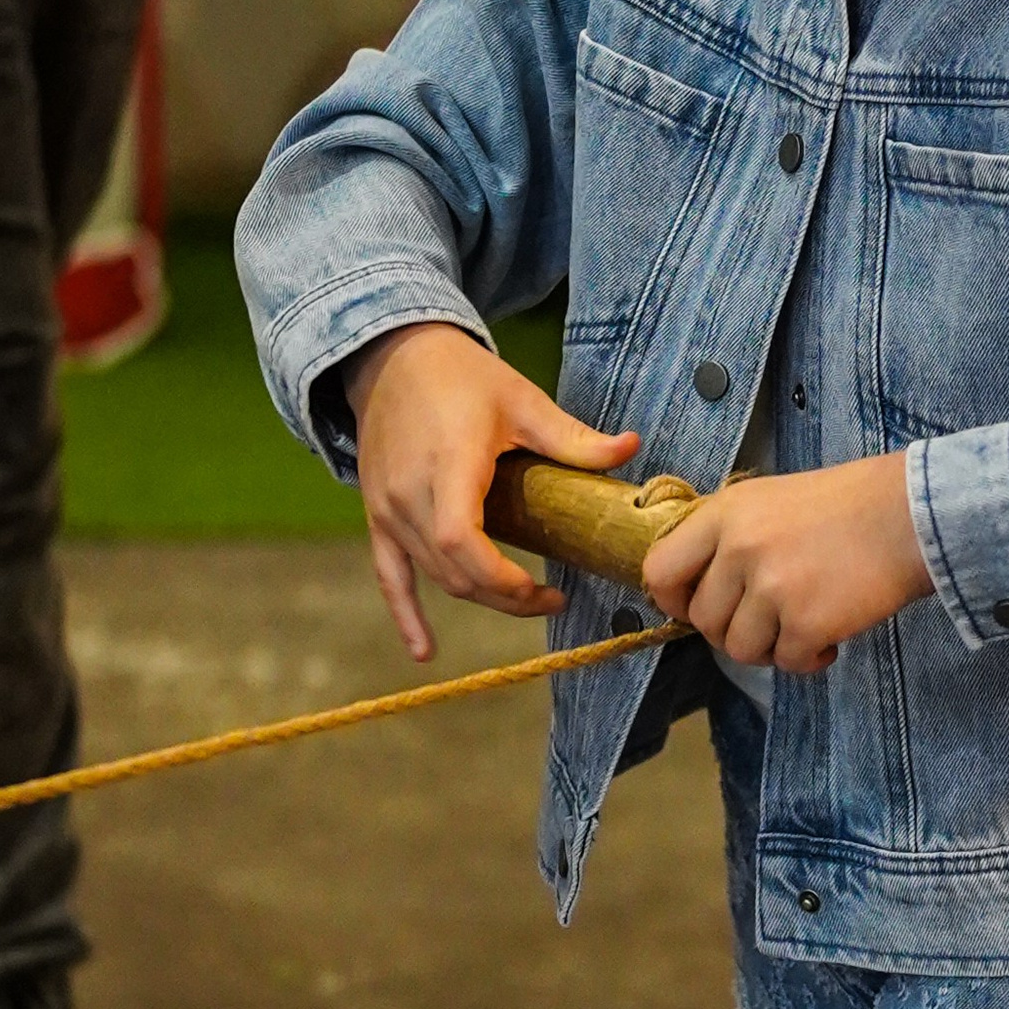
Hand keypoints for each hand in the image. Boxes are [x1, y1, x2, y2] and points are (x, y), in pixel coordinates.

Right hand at [347, 321, 638, 656]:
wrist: (392, 355)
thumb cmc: (460, 376)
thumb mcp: (521, 400)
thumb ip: (573, 437)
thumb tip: (633, 447)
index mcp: (449, 466)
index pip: (462, 543)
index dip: (501, 580)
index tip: (544, 591)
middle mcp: (409, 494)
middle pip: (454, 571)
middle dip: (504, 597)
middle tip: (552, 599)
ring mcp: (387, 509)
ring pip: (432, 576)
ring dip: (477, 596)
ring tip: (523, 599)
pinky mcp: (376, 516)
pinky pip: (388, 576)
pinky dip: (405, 616)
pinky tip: (424, 652)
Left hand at [640, 454, 933, 677]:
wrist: (909, 514)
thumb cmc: (846, 505)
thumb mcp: (769, 500)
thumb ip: (729, 538)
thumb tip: (700, 590)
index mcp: (725, 515)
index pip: (660, 570)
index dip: (674, 600)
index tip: (700, 606)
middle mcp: (740, 550)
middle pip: (705, 621)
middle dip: (734, 630)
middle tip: (770, 620)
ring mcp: (773, 588)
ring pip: (741, 649)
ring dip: (772, 648)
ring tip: (803, 625)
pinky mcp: (807, 622)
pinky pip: (788, 663)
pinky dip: (809, 659)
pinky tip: (830, 638)